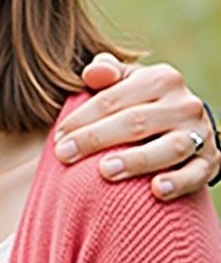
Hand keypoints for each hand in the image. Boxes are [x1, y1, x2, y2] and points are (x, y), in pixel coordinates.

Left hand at [53, 53, 219, 199]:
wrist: (190, 125)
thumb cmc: (143, 102)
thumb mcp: (127, 80)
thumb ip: (106, 71)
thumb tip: (91, 74)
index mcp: (160, 78)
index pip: (112, 98)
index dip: (82, 117)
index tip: (58, 136)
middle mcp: (183, 104)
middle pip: (134, 122)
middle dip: (95, 139)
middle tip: (64, 154)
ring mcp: (200, 134)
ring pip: (168, 148)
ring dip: (136, 160)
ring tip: (105, 171)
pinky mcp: (211, 162)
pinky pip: (196, 174)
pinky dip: (177, 183)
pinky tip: (156, 191)